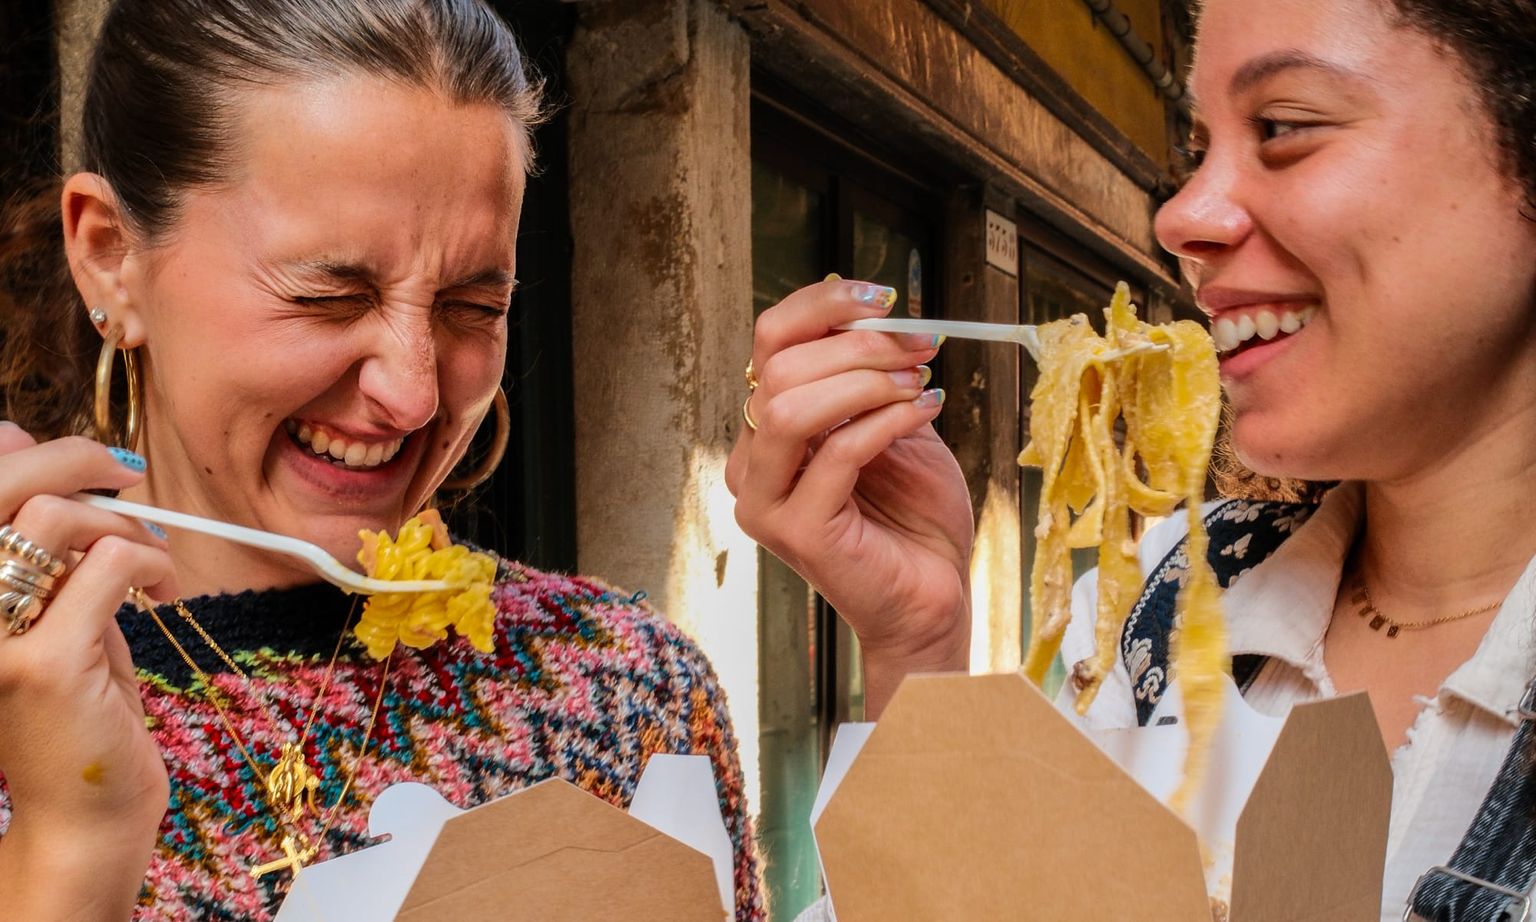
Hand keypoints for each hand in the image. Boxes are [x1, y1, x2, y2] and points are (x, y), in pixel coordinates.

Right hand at [0, 424, 174, 916]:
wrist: (83, 813)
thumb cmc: (72, 709)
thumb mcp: (49, 609)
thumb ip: (38, 539)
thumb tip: (17, 436)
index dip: (24, 451)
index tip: (89, 463)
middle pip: (5, 484)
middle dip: (79, 462)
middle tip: (129, 479)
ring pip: (58, 518)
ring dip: (123, 523)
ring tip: (150, 559)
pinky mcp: (41, 664)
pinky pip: (111, 566)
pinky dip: (152, 563)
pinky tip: (161, 593)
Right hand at [727, 279, 973, 714]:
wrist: (931, 598)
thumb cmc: (913, 516)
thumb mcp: (895, 423)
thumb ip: (873, 375)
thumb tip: (875, 306)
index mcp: (767, 429)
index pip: (770, 343)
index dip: (821, 305)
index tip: (884, 295)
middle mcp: (752, 462)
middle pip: (780, 368)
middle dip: (859, 343)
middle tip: (921, 346)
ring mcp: (766, 501)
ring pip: (789, 408)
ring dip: (865, 381)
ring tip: (918, 383)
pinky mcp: (797, 533)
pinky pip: (835, 455)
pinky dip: (886, 422)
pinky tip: (924, 412)